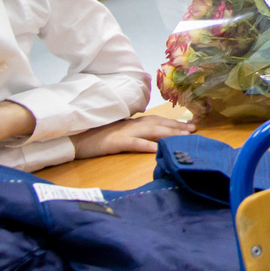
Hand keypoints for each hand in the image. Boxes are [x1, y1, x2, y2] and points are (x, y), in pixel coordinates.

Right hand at [70, 111, 188, 159]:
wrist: (74, 138)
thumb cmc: (97, 137)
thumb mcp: (120, 133)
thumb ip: (135, 133)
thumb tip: (153, 137)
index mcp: (133, 123)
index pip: (158, 121)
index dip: (175, 122)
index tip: (192, 125)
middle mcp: (132, 125)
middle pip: (159, 124)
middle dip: (178, 127)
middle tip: (195, 130)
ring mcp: (124, 132)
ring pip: (151, 131)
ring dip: (169, 133)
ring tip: (184, 136)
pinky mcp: (114, 142)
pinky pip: (133, 144)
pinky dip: (145, 146)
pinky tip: (156, 150)